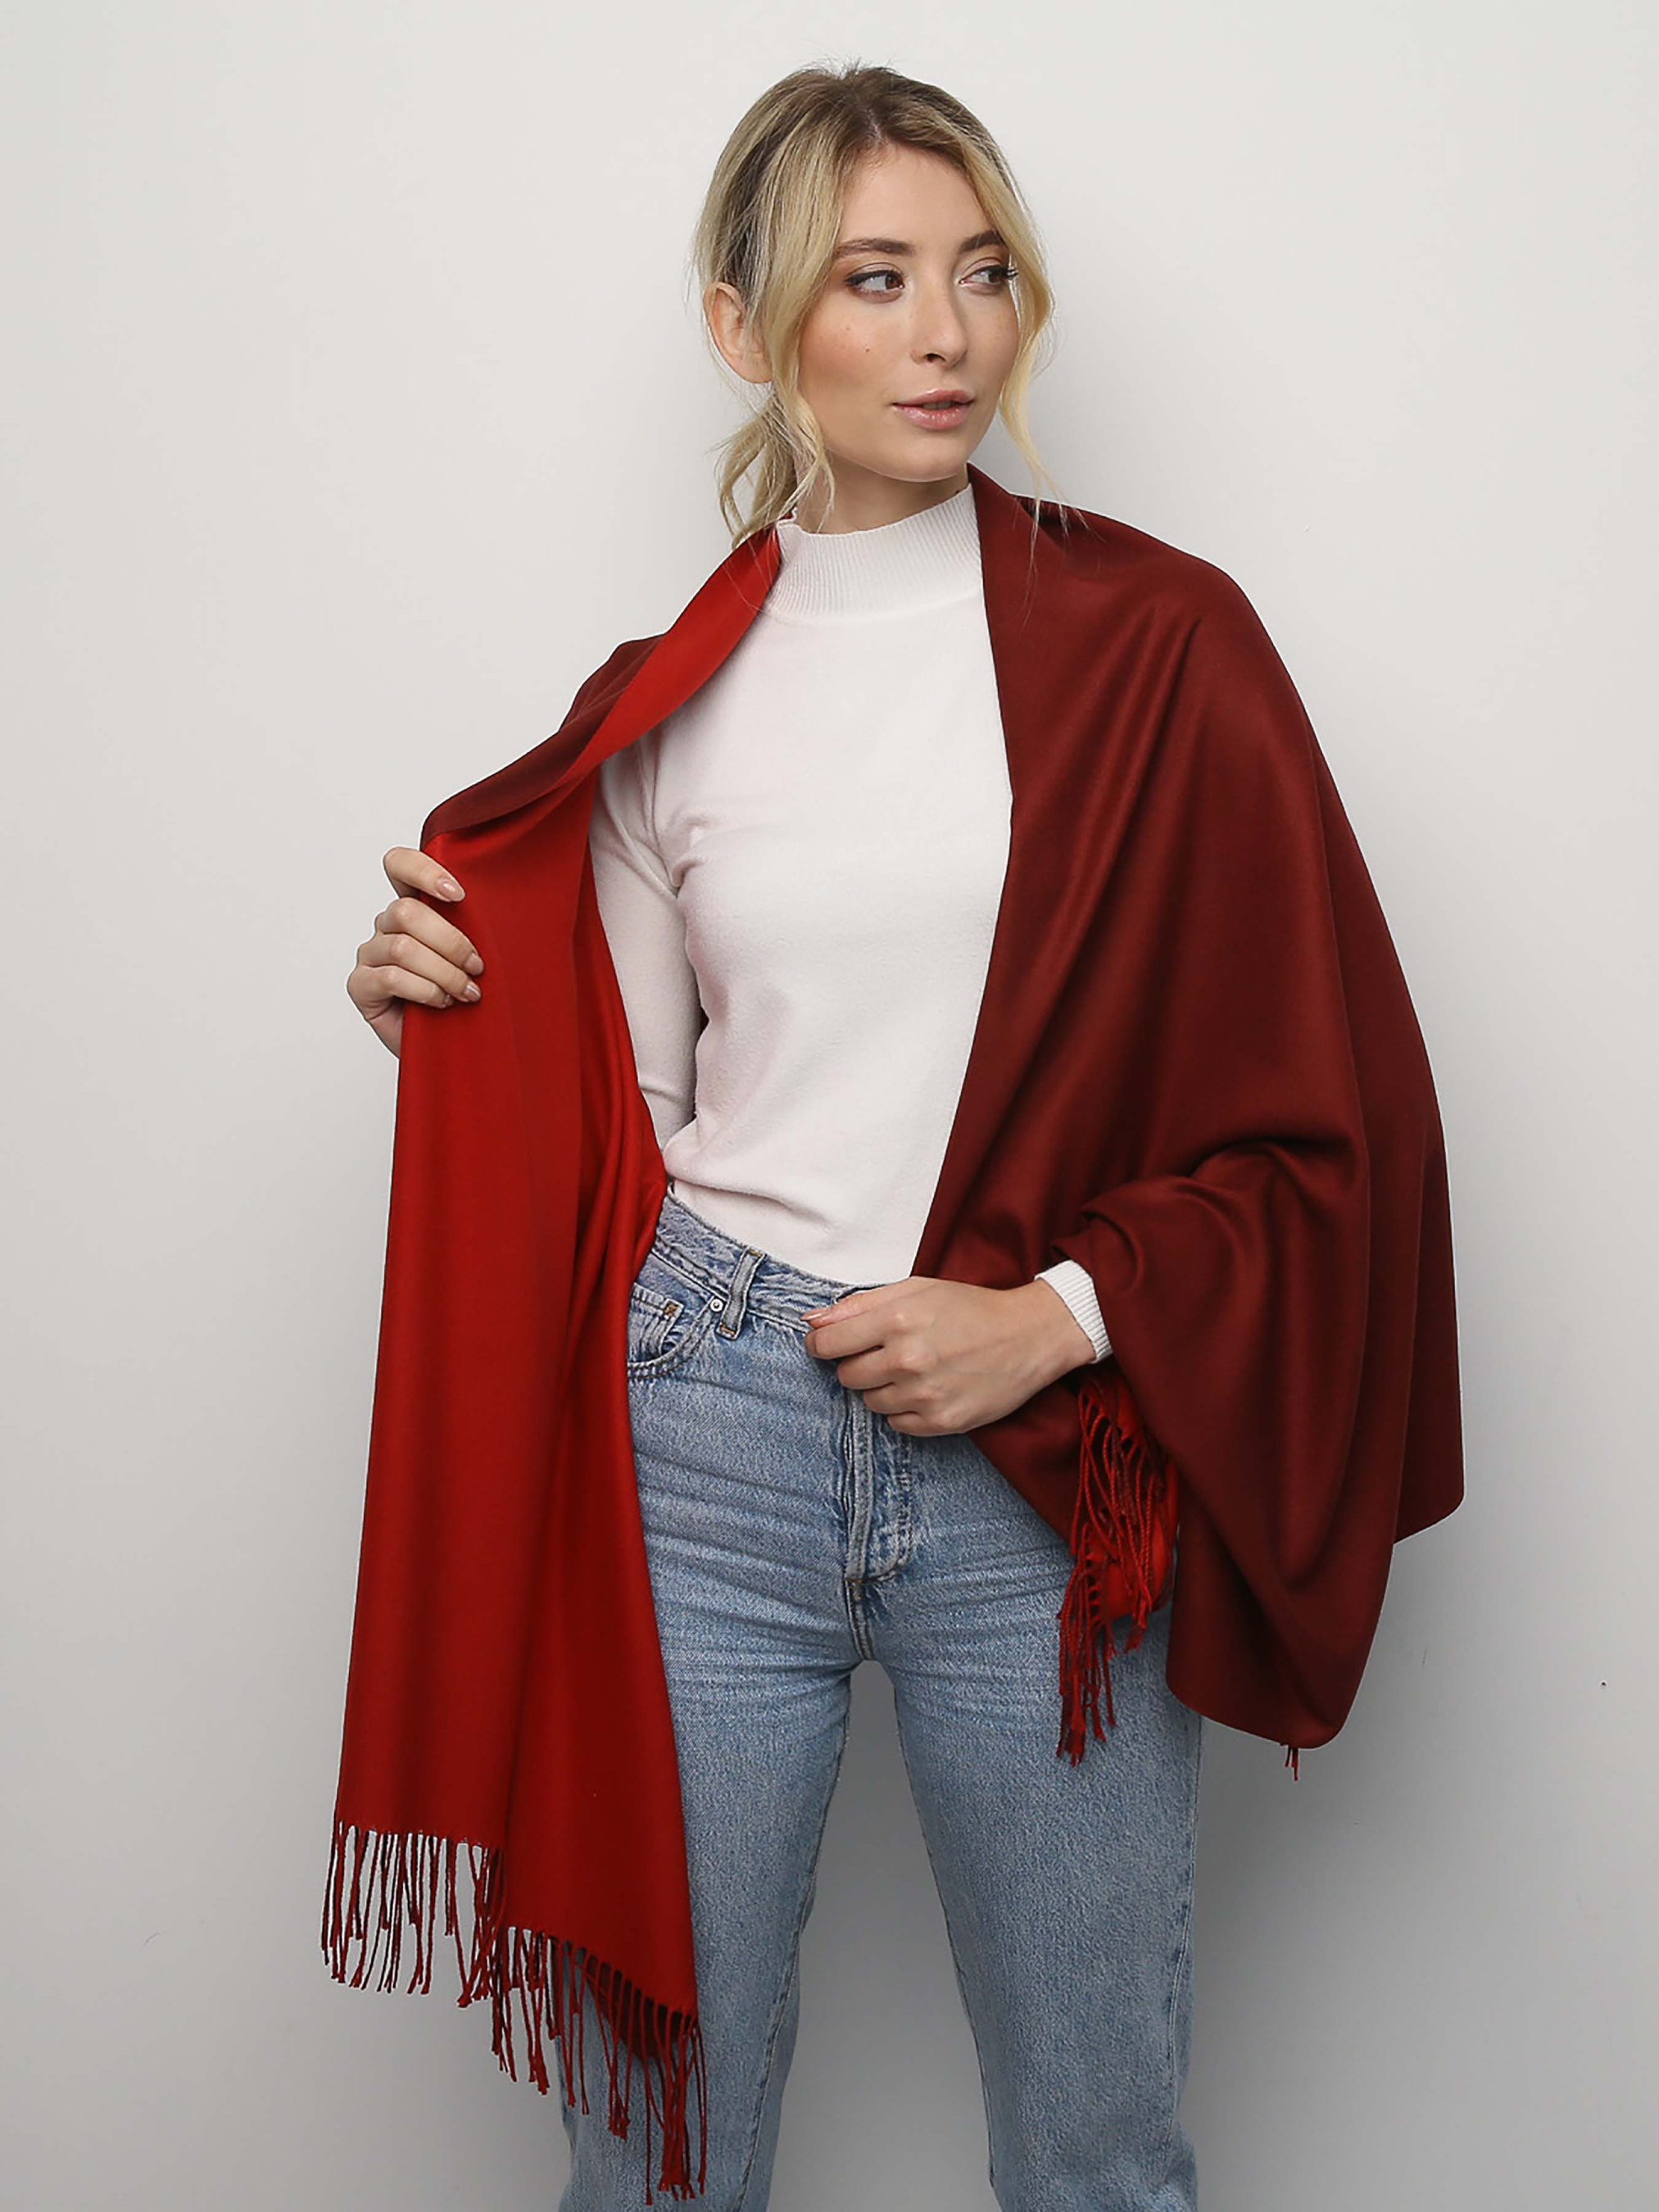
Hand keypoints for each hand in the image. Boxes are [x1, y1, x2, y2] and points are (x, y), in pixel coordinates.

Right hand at [346, 846, 483, 1057]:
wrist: (450, 1049)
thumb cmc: (465, 1000)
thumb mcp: (476, 957)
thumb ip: (479, 928)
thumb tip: (514, 905)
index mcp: (413, 908)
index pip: (400, 865)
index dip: (424, 871)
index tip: (460, 895)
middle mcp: (386, 926)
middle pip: (407, 912)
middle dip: (451, 941)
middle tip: (478, 967)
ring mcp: (370, 954)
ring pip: (402, 947)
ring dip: (444, 971)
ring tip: (467, 992)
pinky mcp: (361, 985)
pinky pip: (391, 977)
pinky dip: (425, 990)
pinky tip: (443, 1003)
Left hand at [800, 1276, 1097, 1433]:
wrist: (1029, 1336)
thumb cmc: (970, 1308)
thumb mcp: (916, 1289)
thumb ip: (860, 1304)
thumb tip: (812, 1321)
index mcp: (897, 1319)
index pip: (827, 1344)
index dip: (820, 1345)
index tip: (826, 1346)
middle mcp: (907, 1359)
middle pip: (847, 1376)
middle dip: (857, 1364)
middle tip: (885, 1353)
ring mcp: (925, 1394)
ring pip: (871, 1402)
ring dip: (883, 1387)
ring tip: (914, 1369)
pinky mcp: (942, 1421)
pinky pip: (897, 1424)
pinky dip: (906, 1409)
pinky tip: (928, 1388)